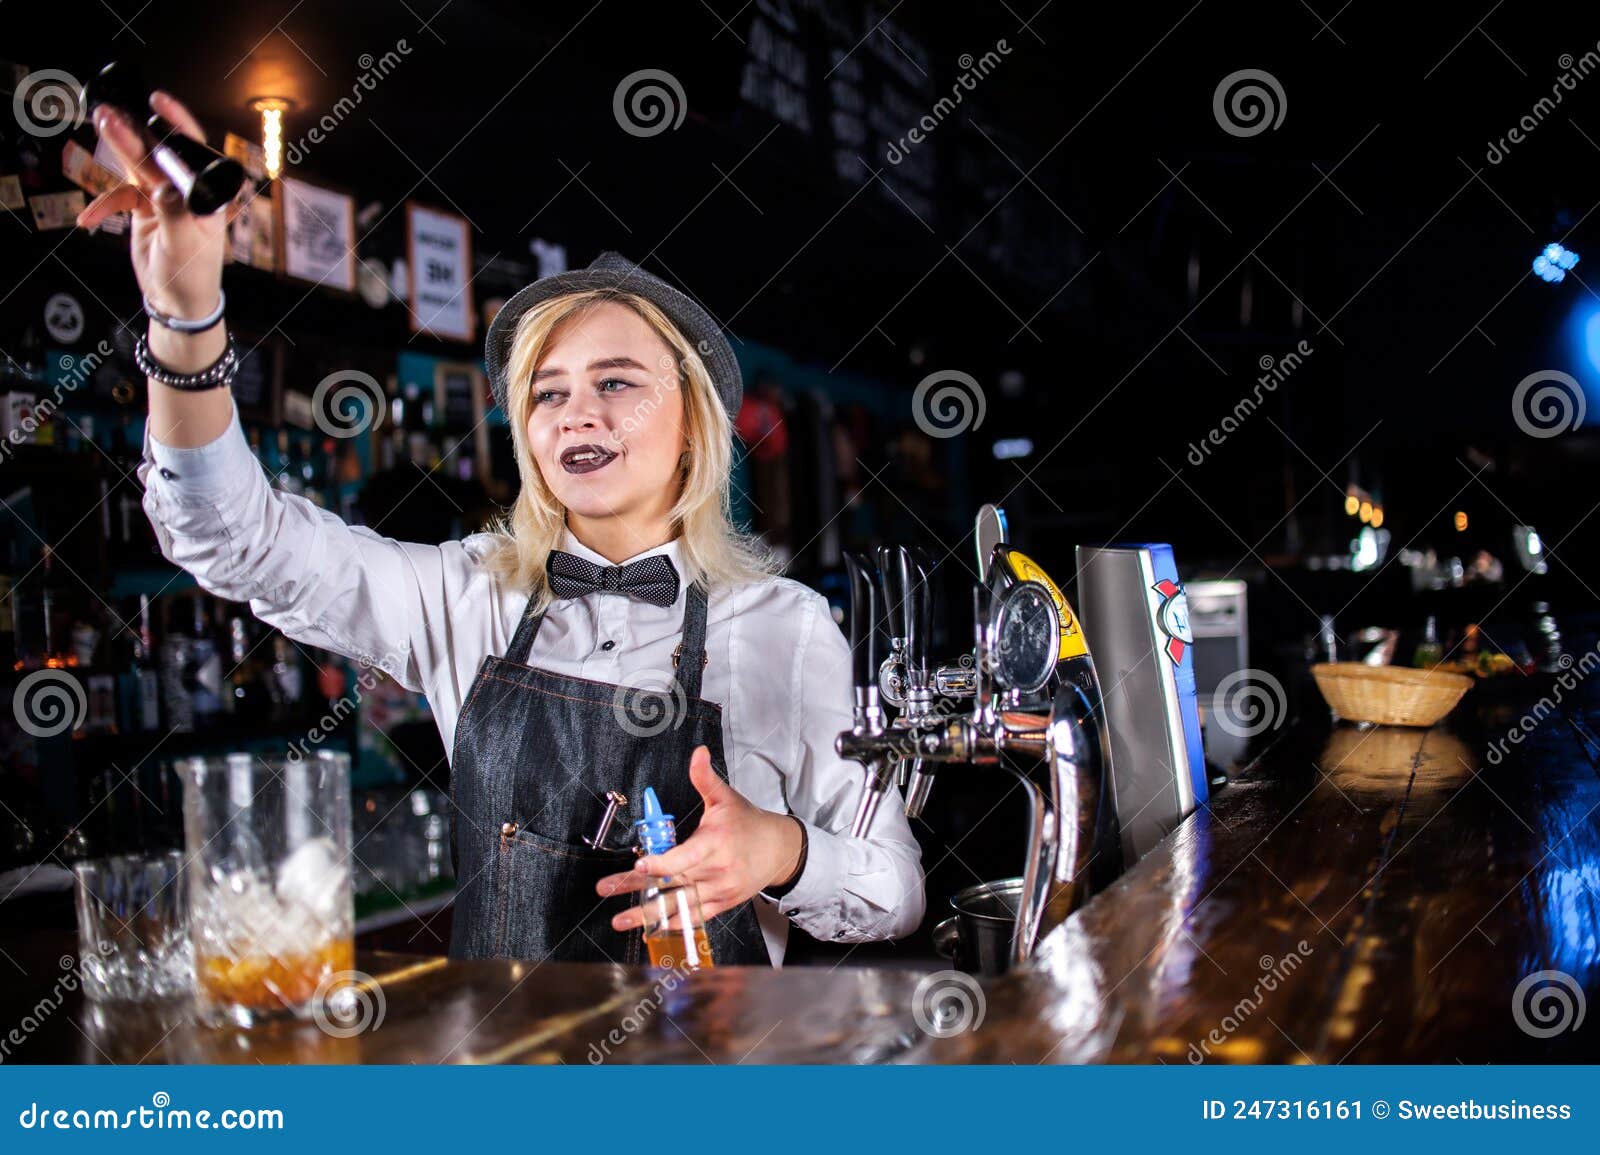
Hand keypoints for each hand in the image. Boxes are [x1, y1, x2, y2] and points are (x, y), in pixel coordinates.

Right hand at [77, 90, 234, 318]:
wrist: (177, 302)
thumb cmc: (192, 275)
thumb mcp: (184, 244)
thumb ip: (173, 212)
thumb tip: (160, 187)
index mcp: (206, 195)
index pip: (193, 152)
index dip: (177, 123)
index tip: (157, 101)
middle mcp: (186, 191)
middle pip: (158, 154)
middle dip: (134, 131)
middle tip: (109, 113)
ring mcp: (164, 198)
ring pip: (137, 168)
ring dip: (117, 152)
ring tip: (99, 127)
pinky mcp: (145, 209)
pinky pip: (120, 197)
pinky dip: (103, 206)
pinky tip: (87, 219)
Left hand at [596, 745, 803, 931]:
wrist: (779, 850)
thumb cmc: (749, 824)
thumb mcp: (726, 798)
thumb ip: (705, 778)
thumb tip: (697, 753)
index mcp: (715, 842)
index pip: (685, 857)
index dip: (661, 864)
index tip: (640, 865)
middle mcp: (716, 870)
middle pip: (672, 881)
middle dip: (636, 887)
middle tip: (606, 888)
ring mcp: (719, 890)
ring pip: (679, 904)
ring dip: (647, 913)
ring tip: (620, 920)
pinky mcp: (721, 904)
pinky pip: (694, 918)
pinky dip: (672, 924)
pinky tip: (650, 929)